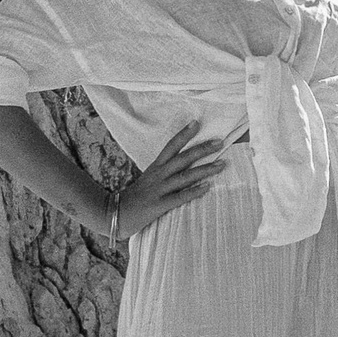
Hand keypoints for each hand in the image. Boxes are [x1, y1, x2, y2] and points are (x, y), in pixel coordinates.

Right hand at [115, 120, 233, 239]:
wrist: (115, 213)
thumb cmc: (135, 197)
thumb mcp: (149, 178)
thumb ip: (164, 171)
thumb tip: (183, 164)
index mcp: (156, 166)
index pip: (171, 146)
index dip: (184, 134)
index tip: (197, 122)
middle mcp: (158, 174)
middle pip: (183, 158)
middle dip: (202, 149)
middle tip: (220, 142)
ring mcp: (159, 189)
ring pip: (185, 176)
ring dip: (205, 170)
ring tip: (222, 164)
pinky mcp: (159, 205)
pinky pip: (179, 197)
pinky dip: (194, 192)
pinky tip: (207, 188)